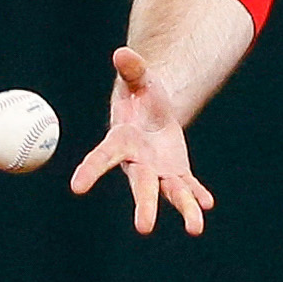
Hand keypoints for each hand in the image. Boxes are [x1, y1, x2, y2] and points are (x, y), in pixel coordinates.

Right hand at [70, 46, 216, 235]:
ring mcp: (159, 171)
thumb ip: (132, 69)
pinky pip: (188, 187)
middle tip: (144, 229)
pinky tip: (207, 204)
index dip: (90, 171)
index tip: (76, 187)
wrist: (153, 111)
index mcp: (122, 141)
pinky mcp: (177, 173)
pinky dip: (197, 196)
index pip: (103, 156)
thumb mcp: (139, 79)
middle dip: (145, 206)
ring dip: (184, 209)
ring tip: (196, 227)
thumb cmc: (140, 94)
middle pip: (142, 186)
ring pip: (171, 193)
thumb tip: (123, 53)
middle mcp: (139, 163)